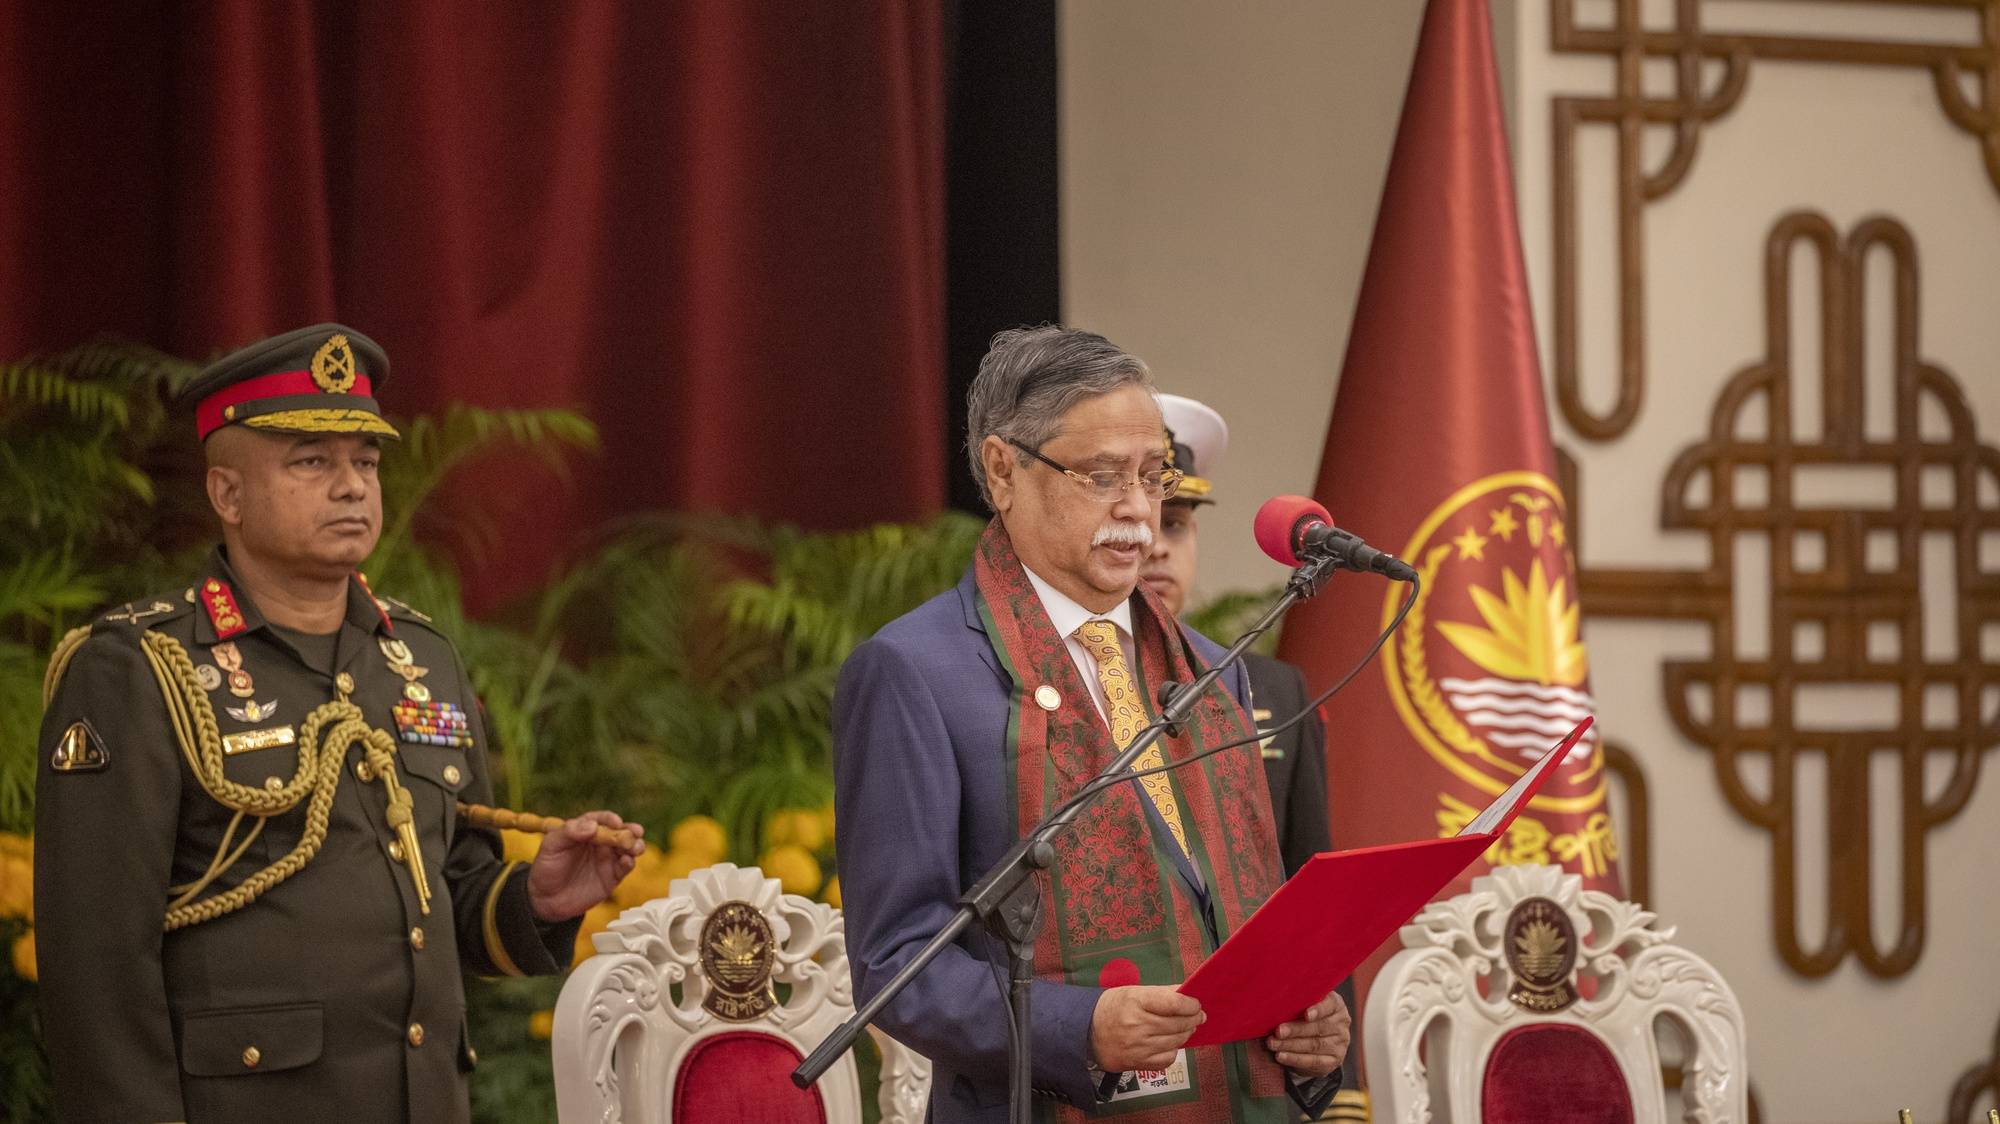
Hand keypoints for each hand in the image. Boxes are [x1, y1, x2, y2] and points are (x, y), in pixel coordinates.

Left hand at [525, 811, 645, 921]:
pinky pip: (625, 867)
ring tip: (635, 848)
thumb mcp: (551, 846)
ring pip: (628, 848)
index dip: (610, 819)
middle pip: (620, 831)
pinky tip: (627, 861)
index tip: (616, 822)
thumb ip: (569, 832)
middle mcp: (599, 842)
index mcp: (584, 831)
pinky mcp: (612, 876)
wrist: (546, 900)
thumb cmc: (547, 868)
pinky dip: (629, 862)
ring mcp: (607, 859)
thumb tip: (592, 826)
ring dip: (635, 845)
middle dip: (630, 830)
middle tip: (635, 832)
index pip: (600, 820)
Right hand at [1090, 986, 1203, 1072]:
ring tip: (1186, 1027)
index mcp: (1136, 1001)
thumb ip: (1161, 993)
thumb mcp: (1133, 992)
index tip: (1196, 1004)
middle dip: (1193, 1018)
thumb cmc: (1113, 1007)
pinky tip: (1169, 1043)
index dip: (1191, 1004)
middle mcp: (1138, 1025)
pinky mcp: (1139, 1062)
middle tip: (1198, 1015)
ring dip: (1186, 1033)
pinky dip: (1173, 1050)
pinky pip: (1168, 1058)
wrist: (1087, 1032)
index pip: (1174, 1003)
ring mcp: (1139, 1046)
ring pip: (1176, 1041)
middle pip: (1178, 1023)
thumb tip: (1187, 994)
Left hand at [1265, 988, 1349, 1077]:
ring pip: (1314, 1045)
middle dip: (1296, 1030)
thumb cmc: (1303, 1016)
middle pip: (1319, 1027)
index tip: (1305, 1014)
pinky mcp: (1334, 1061)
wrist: (1315, 1043)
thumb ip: (1296, 1002)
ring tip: (1272, 1044)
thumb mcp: (1304, 1005)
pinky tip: (1281, 1056)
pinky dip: (1295, 1059)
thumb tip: (1275, 1002)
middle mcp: (1342, 1024)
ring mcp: (1340, 1044)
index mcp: (1336, 1005)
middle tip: (1277, 1031)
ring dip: (1290, 1045)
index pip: (1330, 1005)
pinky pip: (1313, 1061)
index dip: (1318, 1010)